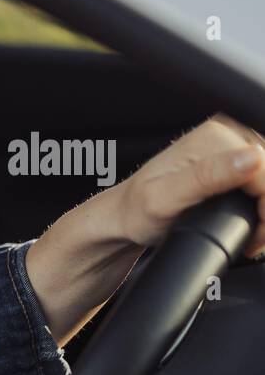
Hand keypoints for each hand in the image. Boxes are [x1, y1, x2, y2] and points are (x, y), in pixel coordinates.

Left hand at [26, 116, 264, 341]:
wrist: (124, 219)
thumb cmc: (137, 211)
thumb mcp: (165, 199)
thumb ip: (207, 177)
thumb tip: (251, 158)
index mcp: (215, 136)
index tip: (255, 233)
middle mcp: (225, 135)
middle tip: (251, 239)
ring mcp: (231, 149)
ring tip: (249, 234)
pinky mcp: (233, 163)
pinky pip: (263, 185)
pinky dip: (261, 208)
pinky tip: (248, 222)